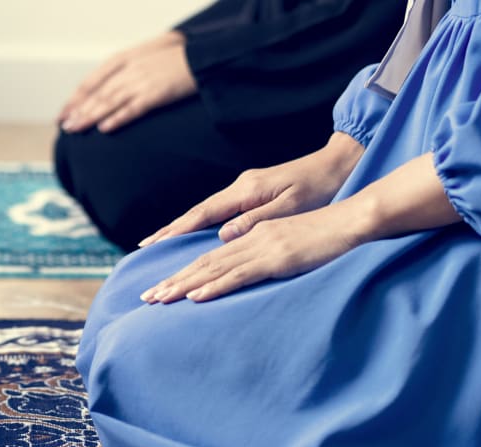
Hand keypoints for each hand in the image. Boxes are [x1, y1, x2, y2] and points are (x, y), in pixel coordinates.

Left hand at [59, 32, 196, 133]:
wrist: (200, 57)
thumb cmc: (172, 59)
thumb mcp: (141, 58)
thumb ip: (122, 72)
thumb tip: (104, 92)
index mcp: (123, 60)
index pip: (91, 81)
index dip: (75, 99)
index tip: (63, 113)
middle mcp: (128, 70)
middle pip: (97, 93)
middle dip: (78, 111)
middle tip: (64, 126)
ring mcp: (141, 82)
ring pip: (109, 102)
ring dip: (90, 116)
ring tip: (75, 129)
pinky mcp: (156, 94)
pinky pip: (132, 109)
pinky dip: (117, 118)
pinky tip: (105, 129)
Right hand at [139, 132, 364, 246]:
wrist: (337, 165)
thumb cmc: (319, 188)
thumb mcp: (290, 208)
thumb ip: (256, 221)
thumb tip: (223, 235)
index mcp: (246, 191)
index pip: (202, 215)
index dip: (176, 231)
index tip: (153, 245)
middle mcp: (239, 188)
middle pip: (196, 213)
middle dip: (169, 231)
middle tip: (144, 248)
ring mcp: (244, 190)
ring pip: (204, 213)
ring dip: (180, 229)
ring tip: (158, 244)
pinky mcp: (251, 194)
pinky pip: (216, 212)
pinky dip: (198, 224)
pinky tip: (190, 234)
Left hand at [141, 154, 461, 303]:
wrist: (355, 218)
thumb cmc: (327, 233)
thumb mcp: (289, 244)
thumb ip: (264, 255)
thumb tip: (244, 271)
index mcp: (252, 234)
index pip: (210, 257)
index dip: (183, 272)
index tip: (161, 286)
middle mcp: (250, 237)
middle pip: (203, 262)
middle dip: (172, 280)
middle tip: (146, 298)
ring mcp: (261, 245)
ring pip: (213, 268)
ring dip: (183, 285)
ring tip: (158, 299)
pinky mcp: (276, 256)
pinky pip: (239, 274)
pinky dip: (214, 286)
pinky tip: (195, 296)